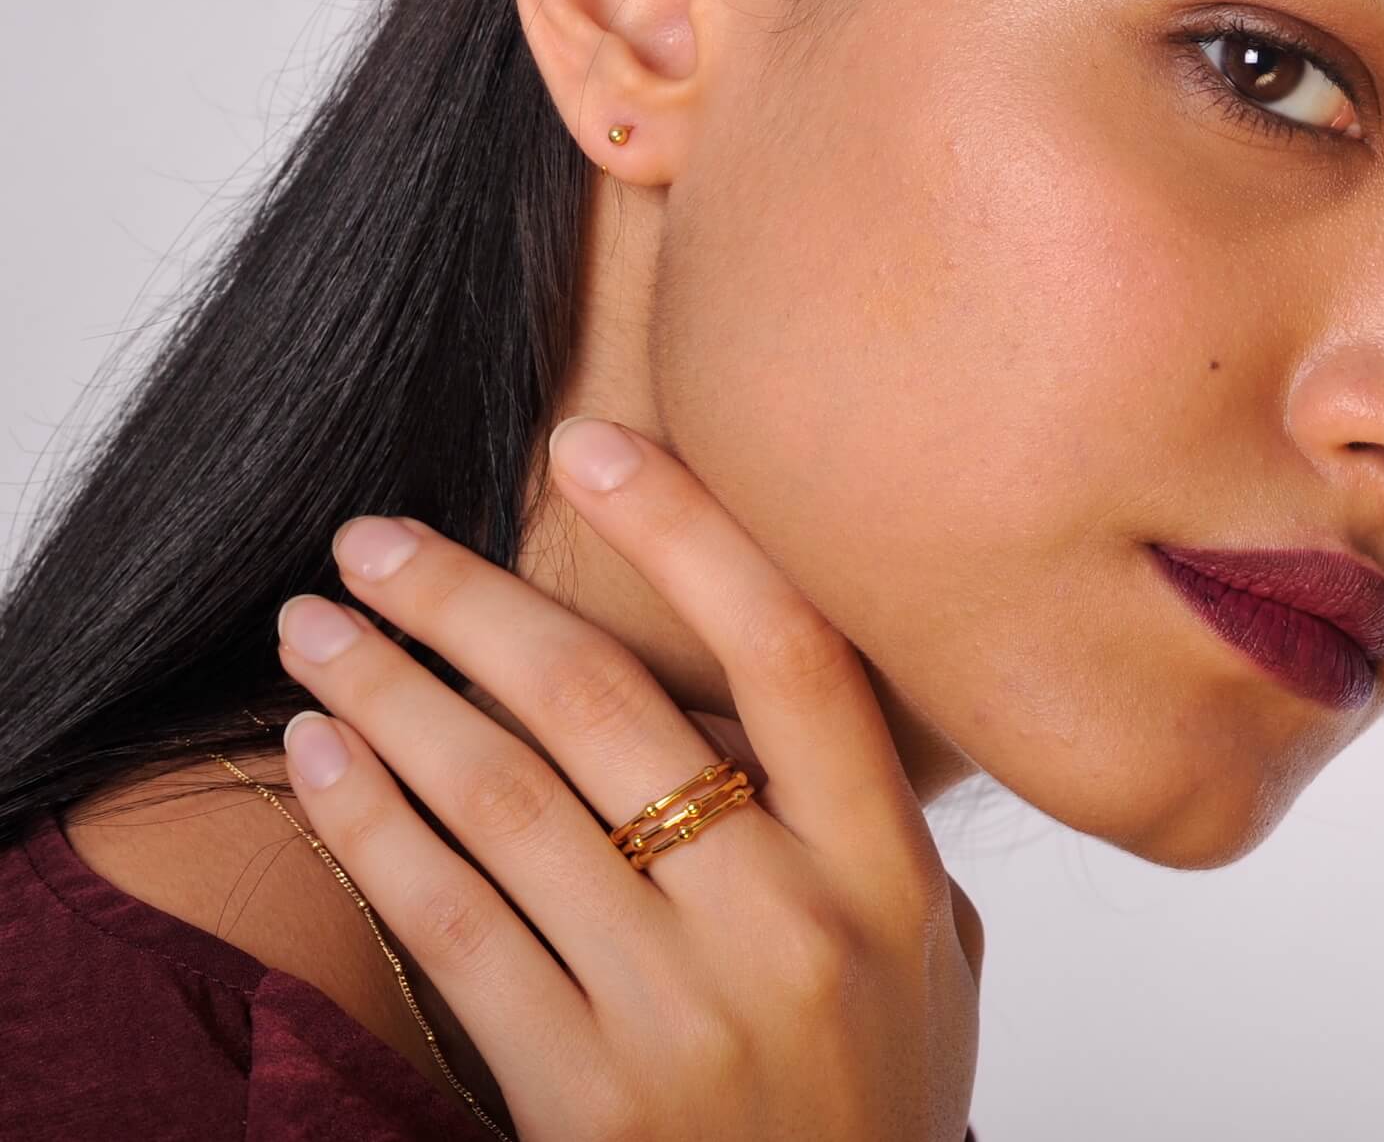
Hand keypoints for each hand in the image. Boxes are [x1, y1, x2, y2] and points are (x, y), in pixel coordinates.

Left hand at [273, 416, 981, 1141]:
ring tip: (315, 627)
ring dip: (390, 693)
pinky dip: (375, 823)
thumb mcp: (930, 962)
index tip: (586, 445)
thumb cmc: (876, 1101)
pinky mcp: (582, 1098)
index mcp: (883, 869)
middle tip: (375, 539)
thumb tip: (783, 703)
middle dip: (467, 600)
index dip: (685, 532)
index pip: (788, 653)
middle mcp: (786, 922)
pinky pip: (454, 924)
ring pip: (503, 800)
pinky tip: (320, 756)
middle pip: (601, 706)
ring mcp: (680, 1013)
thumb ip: (870, 826)